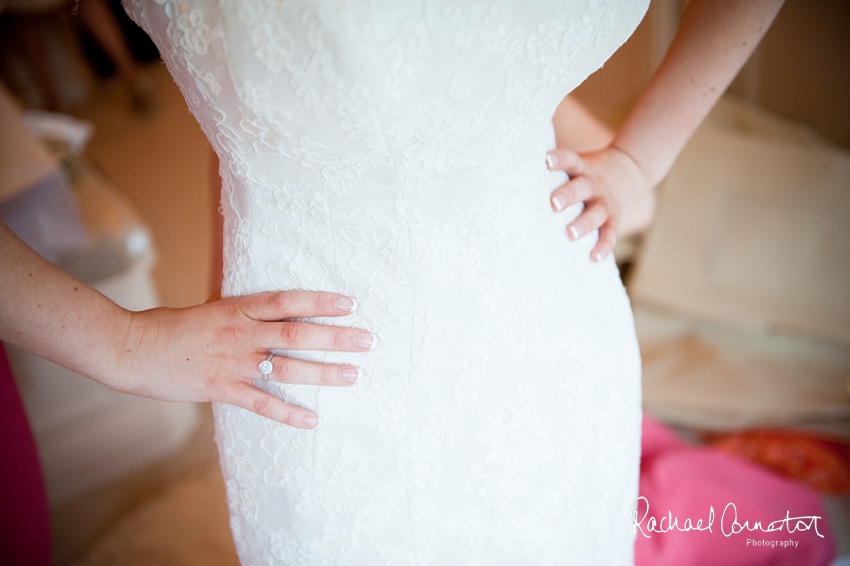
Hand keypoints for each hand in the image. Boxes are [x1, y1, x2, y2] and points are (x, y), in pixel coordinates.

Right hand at [113, 291, 371, 428]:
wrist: (131, 348)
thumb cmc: (172, 327)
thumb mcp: (212, 309)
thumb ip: (244, 312)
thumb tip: (276, 313)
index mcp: (237, 307)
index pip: (287, 301)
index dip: (320, 302)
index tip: (350, 304)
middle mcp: (239, 332)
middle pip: (296, 333)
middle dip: (334, 337)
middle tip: (366, 341)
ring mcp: (231, 362)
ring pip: (285, 368)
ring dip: (322, 373)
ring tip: (352, 375)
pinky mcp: (220, 388)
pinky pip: (261, 403)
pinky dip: (288, 412)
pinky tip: (312, 419)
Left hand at [546, 145, 647, 261]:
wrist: (629, 172)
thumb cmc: (585, 173)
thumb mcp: (576, 164)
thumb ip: (553, 171)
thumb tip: (509, 172)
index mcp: (581, 168)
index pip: (570, 159)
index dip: (559, 159)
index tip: (546, 160)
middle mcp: (594, 184)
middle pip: (582, 187)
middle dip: (568, 195)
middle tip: (553, 204)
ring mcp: (606, 202)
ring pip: (596, 212)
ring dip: (583, 223)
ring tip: (570, 234)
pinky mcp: (615, 219)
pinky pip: (610, 233)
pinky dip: (604, 246)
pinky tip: (594, 257)